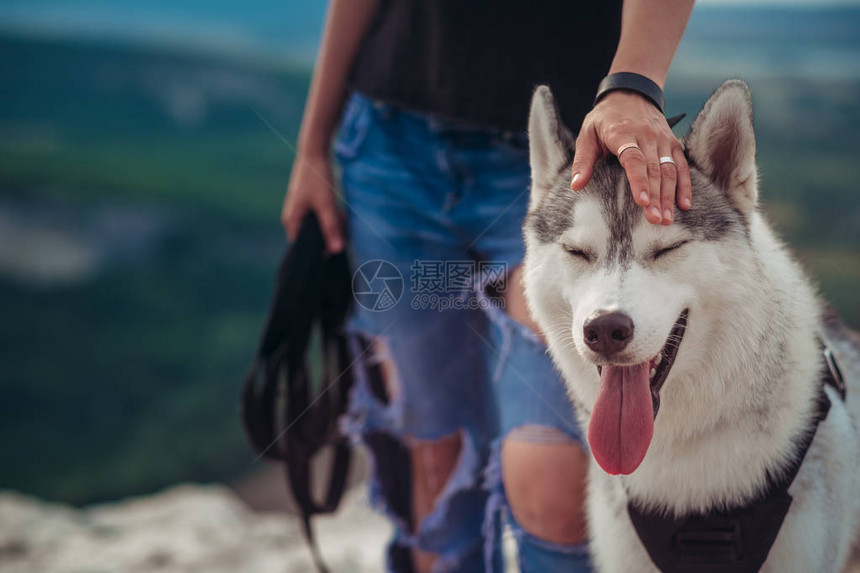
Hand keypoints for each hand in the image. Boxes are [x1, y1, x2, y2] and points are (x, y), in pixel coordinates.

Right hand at [281, 152, 343, 252]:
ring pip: (319, 227)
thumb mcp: (327, 205)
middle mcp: (293, 218)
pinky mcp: (308, 204)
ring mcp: (300, 211)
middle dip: (330, 235)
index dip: (321, 249)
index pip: (304, 247)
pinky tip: (341, 213)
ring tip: (342, 216)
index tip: (338, 244)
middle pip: (313, 238)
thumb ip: (331, 228)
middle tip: (342, 225)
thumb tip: (337, 250)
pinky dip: (332, 217)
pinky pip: (321, 218)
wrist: (315, 153)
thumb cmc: (317, 179)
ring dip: (333, 225)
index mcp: (292, 222)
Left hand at [569, 91, 690, 224]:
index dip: (639, 181)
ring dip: (670, 196)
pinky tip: (684, 204)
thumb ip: (583, 161)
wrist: (631, 92)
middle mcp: (646, 136)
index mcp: (622, 134)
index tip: (642, 202)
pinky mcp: (672, 142)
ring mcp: (662, 139)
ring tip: (667, 219)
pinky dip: (684, 185)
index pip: (633, 160)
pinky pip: (681, 165)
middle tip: (656, 220)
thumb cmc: (604, 118)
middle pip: (654, 169)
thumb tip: (576, 186)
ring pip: (669, 170)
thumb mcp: (587, 134)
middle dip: (657, 197)